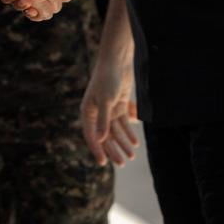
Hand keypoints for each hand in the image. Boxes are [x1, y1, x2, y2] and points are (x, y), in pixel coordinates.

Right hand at [81, 49, 139, 166]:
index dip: (97, 149)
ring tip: (132, 156)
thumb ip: (104, 121)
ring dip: (124, 143)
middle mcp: (97, 112)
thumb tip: (101, 139)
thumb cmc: (108, 78)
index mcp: (88, 112)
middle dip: (114, 150)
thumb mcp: (107, 100)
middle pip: (105, 136)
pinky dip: (129, 132)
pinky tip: (135, 142)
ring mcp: (108, 109)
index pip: (91, 136)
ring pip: (116, 131)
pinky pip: (123, 122)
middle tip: (123, 163)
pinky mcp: (119, 104)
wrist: (118, 60)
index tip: (104, 163)